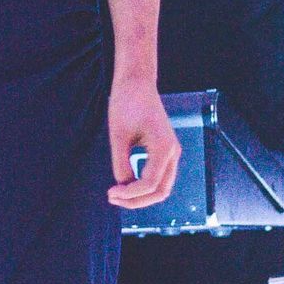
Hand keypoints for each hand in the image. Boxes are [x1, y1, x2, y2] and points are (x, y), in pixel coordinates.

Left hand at [107, 77, 180, 208]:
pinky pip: (158, 177)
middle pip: (161, 191)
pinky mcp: (165, 150)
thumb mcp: (118, 136)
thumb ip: (121, 163)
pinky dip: (143, 186)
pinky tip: (126, 184)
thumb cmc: (127, 103)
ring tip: (117, 194)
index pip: (149, 184)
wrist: (137, 82)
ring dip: (141, 195)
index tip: (110, 192)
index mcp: (163, 147)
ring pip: (161, 186)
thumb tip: (121, 186)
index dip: (129, 194)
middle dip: (137, 200)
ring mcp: (171, 152)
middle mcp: (172, 152)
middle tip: (113, 198)